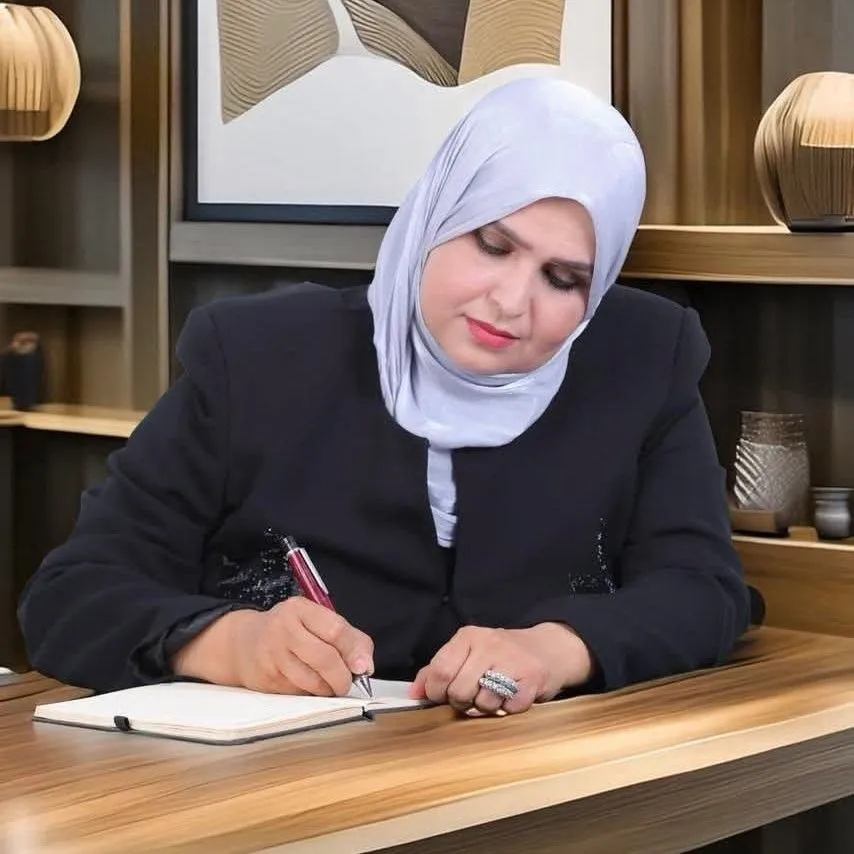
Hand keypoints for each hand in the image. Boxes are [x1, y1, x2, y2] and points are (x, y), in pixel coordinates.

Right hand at [173, 598, 373, 696]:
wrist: (242, 644)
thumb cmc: (291, 632)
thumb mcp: (317, 622)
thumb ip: (348, 638)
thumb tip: (365, 667)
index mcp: (300, 609)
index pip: (335, 629)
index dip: (353, 651)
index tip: (363, 668)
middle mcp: (283, 629)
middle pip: (325, 658)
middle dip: (342, 677)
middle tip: (346, 683)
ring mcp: (272, 656)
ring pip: (312, 681)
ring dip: (328, 689)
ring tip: (329, 685)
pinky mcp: (266, 680)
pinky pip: (298, 693)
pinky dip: (311, 695)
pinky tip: (309, 686)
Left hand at [410, 623, 591, 714]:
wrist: (548, 649)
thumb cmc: (500, 655)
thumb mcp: (468, 653)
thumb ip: (437, 670)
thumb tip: (412, 693)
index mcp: (468, 636)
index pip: (439, 670)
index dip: (436, 692)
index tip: (443, 696)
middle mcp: (489, 644)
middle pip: (458, 690)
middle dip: (461, 702)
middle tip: (472, 696)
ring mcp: (512, 661)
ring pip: (482, 702)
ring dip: (485, 707)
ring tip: (494, 694)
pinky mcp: (532, 680)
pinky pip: (507, 709)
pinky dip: (507, 709)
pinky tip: (511, 696)